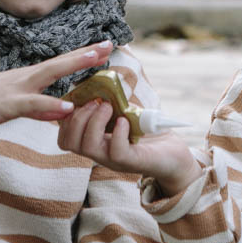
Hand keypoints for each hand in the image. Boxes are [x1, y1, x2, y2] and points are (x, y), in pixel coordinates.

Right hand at [0, 41, 113, 147]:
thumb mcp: (16, 106)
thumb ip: (40, 109)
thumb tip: (61, 112)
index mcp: (29, 78)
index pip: (61, 63)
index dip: (83, 55)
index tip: (105, 46)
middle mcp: (26, 78)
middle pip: (61, 62)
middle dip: (85, 53)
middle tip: (109, 44)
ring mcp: (17, 89)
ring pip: (50, 75)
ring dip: (73, 66)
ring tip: (97, 60)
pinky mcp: (7, 104)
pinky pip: (32, 104)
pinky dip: (51, 104)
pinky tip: (68, 106)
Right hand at [57, 100, 201, 195]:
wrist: (176, 156)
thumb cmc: (150, 134)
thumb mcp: (127, 114)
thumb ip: (114, 103)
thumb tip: (104, 80)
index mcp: (95, 142)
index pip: (65, 138)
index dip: (65, 119)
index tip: (79, 101)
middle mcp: (100, 153)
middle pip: (69, 143)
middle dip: (77, 118)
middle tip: (95, 102)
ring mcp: (113, 160)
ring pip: (88, 147)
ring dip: (94, 122)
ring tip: (108, 107)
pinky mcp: (132, 162)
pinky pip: (116, 151)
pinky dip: (117, 133)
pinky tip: (124, 121)